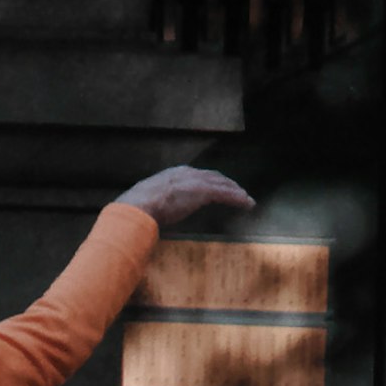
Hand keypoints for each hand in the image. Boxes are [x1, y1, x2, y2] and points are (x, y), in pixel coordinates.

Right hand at [122, 161, 255, 223]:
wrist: (140, 205)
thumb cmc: (138, 207)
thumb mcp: (149, 200)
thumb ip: (157, 202)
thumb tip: (153, 212)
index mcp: (175, 174)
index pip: (199, 175)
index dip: (211, 181)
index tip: (218, 187)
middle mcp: (188, 173)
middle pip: (214, 176)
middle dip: (228, 184)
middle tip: (238, 192)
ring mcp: (196, 181)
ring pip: (223, 184)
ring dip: (236, 192)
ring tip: (247, 200)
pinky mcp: (204, 192)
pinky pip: (226, 194)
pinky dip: (238, 199)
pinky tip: (247, 204)